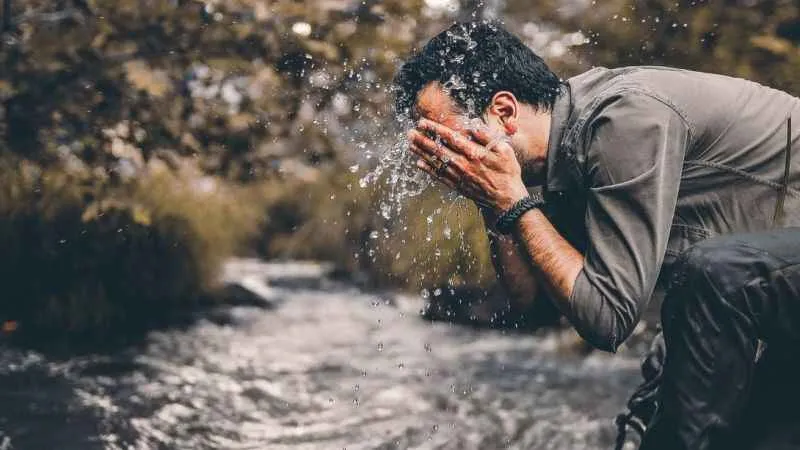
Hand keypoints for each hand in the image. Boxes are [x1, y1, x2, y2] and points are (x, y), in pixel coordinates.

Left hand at [407, 118, 528, 214]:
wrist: (506, 200)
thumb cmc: (507, 173)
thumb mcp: (504, 150)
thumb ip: (487, 137)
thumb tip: (473, 125)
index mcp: (474, 153)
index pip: (450, 137)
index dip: (435, 129)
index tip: (423, 122)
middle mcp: (463, 165)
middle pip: (438, 149)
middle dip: (422, 140)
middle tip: (410, 132)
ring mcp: (458, 177)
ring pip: (435, 162)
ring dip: (421, 153)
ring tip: (410, 144)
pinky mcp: (457, 186)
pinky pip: (439, 177)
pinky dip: (428, 170)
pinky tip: (419, 164)